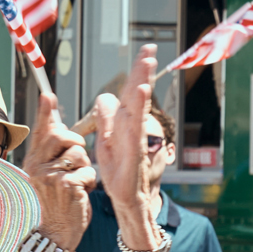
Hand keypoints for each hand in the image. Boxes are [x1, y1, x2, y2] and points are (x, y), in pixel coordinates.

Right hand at [22, 93, 94, 249]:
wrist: (56, 232)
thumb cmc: (57, 202)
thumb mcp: (48, 175)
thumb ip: (52, 152)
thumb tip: (58, 123)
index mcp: (34, 161)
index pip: (40, 131)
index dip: (45, 113)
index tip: (48, 95)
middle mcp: (38, 166)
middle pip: (63, 135)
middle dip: (77, 142)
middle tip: (77, 159)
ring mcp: (51, 176)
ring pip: (79, 153)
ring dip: (86, 166)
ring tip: (79, 182)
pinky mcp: (67, 185)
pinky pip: (88, 171)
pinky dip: (90, 181)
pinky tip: (82, 192)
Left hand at [94, 44, 161, 233]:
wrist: (127, 201)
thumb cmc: (119, 174)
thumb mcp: (106, 142)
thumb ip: (106, 119)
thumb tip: (103, 97)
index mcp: (124, 125)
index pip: (129, 93)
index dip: (136, 73)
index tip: (145, 52)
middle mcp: (132, 129)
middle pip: (137, 95)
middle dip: (143, 72)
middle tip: (150, 49)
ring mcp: (135, 140)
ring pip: (138, 108)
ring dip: (142, 84)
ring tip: (146, 64)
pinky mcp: (134, 152)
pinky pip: (136, 128)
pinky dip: (138, 110)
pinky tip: (140, 93)